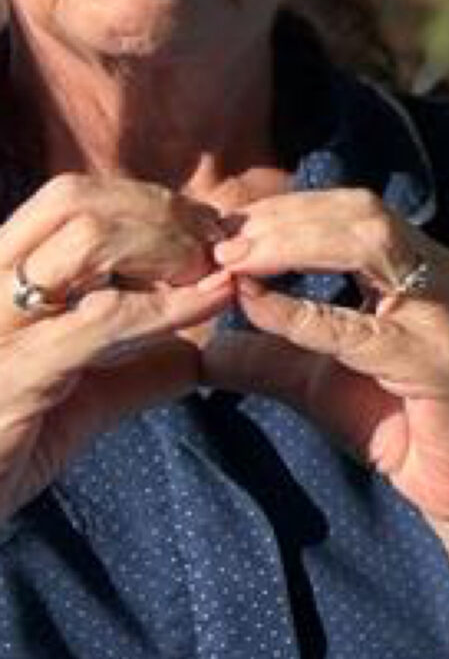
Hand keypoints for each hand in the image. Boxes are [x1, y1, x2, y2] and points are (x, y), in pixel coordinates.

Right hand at [0, 176, 236, 522]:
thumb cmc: (1, 456)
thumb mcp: (74, 405)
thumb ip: (131, 375)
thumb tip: (195, 357)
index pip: (66, 202)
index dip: (143, 203)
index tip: (202, 230)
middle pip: (75, 202)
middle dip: (159, 212)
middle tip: (216, 243)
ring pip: (87, 240)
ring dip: (168, 246)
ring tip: (215, 271)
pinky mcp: (16, 373)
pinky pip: (105, 320)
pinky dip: (171, 305)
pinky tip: (215, 300)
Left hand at [202, 191, 448, 528]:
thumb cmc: (402, 427)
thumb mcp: (319, 380)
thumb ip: (267, 357)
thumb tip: (198, 349)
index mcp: (421, 268)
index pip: (350, 211)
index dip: (283, 210)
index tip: (218, 226)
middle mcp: (442, 276)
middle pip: (359, 212)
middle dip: (282, 218)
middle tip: (215, 238)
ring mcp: (446, 314)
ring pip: (367, 244)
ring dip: (289, 245)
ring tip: (231, 261)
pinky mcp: (438, 361)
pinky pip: (358, 328)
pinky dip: (299, 312)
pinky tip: (253, 307)